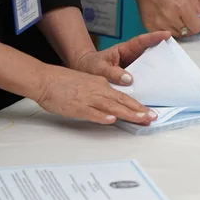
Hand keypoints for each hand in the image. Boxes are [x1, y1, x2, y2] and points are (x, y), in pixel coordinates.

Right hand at [36, 64, 157, 124]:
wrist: (45, 79)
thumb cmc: (64, 82)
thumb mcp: (89, 84)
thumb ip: (102, 93)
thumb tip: (114, 105)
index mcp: (102, 85)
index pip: (124, 97)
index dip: (138, 106)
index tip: (150, 113)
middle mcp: (98, 91)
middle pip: (122, 102)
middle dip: (139, 110)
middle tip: (153, 117)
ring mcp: (88, 99)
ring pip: (111, 106)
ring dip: (127, 113)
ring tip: (140, 119)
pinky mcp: (76, 106)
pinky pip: (90, 112)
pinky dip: (101, 116)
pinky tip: (111, 120)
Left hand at [71, 31, 170, 86]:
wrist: (86, 74)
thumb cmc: (90, 67)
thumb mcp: (98, 68)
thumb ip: (112, 73)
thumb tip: (129, 79)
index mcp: (124, 50)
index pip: (141, 41)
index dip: (154, 37)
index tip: (166, 34)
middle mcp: (132, 57)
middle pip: (150, 51)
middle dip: (163, 50)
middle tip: (177, 51)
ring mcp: (134, 67)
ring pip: (150, 64)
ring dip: (160, 66)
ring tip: (174, 69)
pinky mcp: (134, 77)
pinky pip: (145, 76)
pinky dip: (152, 79)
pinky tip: (160, 85)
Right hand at [135, 0, 199, 37]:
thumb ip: (196, 6)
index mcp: (181, 6)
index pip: (197, 27)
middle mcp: (170, 18)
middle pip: (187, 33)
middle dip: (192, 26)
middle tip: (191, 19)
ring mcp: (158, 24)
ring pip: (176, 35)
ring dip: (181, 30)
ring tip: (180, 20)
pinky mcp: (149, 26)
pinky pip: (164, 34)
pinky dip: (170, 30)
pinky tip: (170, 21)